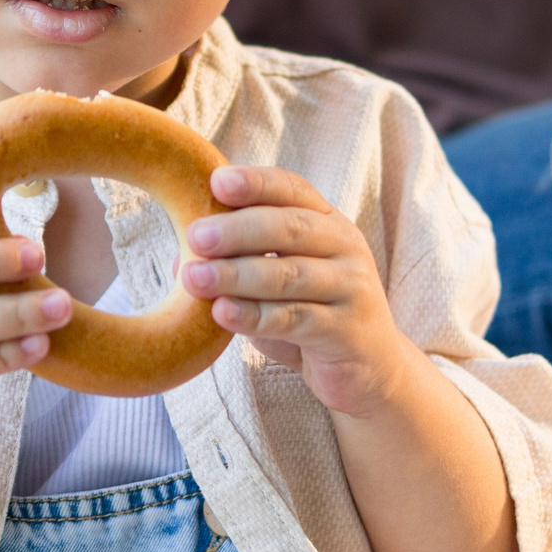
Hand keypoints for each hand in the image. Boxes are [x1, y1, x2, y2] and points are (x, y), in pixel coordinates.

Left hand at [181, 165, 426, 417]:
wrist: (369, 370)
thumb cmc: (311, 316)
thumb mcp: (276, 284)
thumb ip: (239, 265)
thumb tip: (182, 259)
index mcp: (327, 222)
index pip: (292, 189)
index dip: (256, 183)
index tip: (217, 181)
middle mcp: (345, 247)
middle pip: (289, 228)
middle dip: (238, 230)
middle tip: (195, 236)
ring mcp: (351, 288)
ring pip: (289, 275)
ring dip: (237, 275)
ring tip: (193, 278)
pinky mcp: (347, 331)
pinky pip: (295, 319)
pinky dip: (255, 316)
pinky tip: (222, 313)